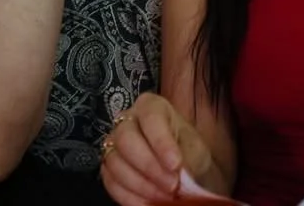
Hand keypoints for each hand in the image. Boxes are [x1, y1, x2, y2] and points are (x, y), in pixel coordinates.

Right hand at [99, 92, 214, 205]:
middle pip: (126, 139)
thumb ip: (186, 158)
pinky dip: (130, 197)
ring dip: (141, 185)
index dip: (161, 142)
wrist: (181, 168)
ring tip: (164, 197)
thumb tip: (180, 175)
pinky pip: (111, 183)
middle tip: (172, 185)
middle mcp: (127, 120)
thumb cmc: (187, 150)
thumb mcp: (195, 149)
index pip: (151, 118)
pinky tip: (148, 204)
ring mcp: (113, 144)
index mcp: (151, 106)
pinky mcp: (108, 168)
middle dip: (149, 166)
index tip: (175, 165)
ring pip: (115, 162)